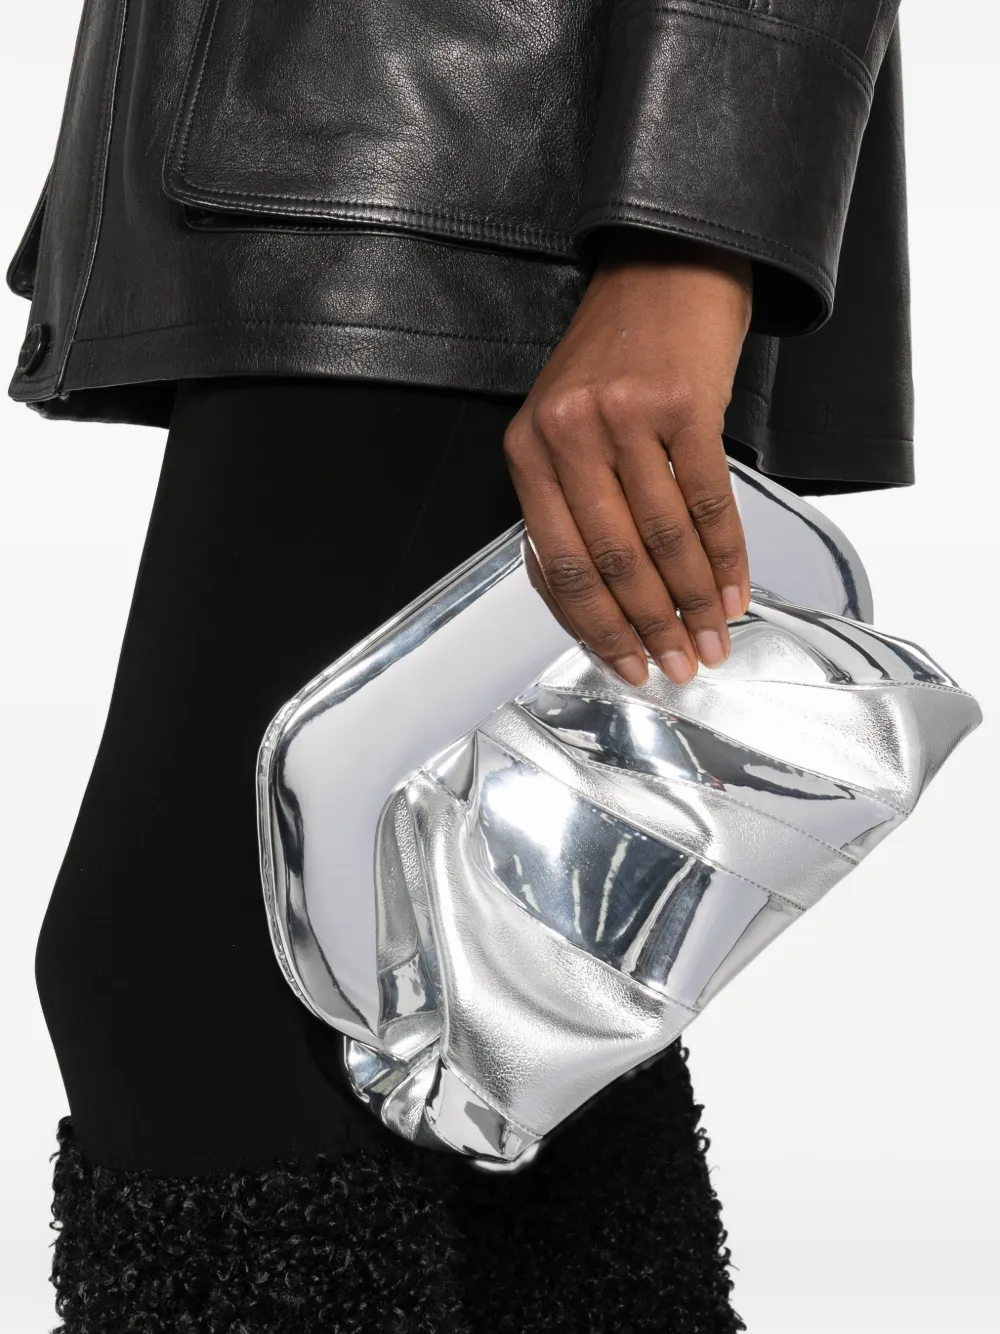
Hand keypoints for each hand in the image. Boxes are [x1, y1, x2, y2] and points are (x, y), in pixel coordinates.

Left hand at [503, 229, 752, 686]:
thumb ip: (567, 503)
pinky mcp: (686, 404)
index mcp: (528, 448)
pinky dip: (726, 556)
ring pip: (663, 538)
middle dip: (649, 627)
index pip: (559, 563)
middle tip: (678, 667)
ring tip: (712, 641)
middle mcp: (569, 433)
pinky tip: (735, 592)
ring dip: (693, 603)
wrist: (665, 268)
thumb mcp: (564, 423)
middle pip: (612, 560)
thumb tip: (595, 599)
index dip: (597, 626)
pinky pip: (709, 500)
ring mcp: (627, 416)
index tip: (625, 663)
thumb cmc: (615, 355)